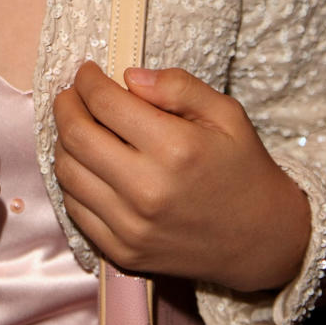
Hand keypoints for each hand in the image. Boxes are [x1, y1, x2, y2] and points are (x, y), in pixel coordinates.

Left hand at [54, 64, 310, 293]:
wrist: (261, 240)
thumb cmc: (243, 168)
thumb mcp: (226, 114)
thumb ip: (178, 87)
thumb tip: (128, 76)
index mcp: (175, 149)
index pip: (105, 104)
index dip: (88, 81)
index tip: (87, 72)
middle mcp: (147, 190)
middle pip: (76, 137)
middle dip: (66, 106)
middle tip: (72, 95)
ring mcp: (131, 227)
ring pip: (68, 173)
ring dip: (64, 142)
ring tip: (78, 126)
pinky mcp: (123, 252)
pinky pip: (75, 209)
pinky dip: (72, 181)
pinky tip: (87, 164)